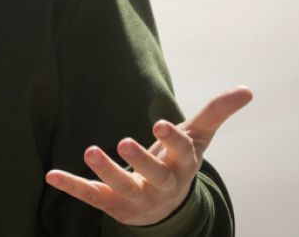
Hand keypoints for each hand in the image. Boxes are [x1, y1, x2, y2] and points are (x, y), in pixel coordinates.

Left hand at [45, 85, 252, 226]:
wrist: (164, 210)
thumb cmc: (178, 162)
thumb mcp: (197, 138)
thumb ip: (216, 113)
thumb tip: (248, 89)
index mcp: (181, 165)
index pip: (180, 152)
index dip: (170, 140)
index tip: (159, 124)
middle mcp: (160, 185)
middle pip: (153, 175)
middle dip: (140, 161)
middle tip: (123, 141)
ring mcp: (135, 197)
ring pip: (121, 187)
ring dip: (105, 171)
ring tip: (90, 150)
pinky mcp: (111, 204)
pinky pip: (90, 195)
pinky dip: (71, 185)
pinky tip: (51, 175)